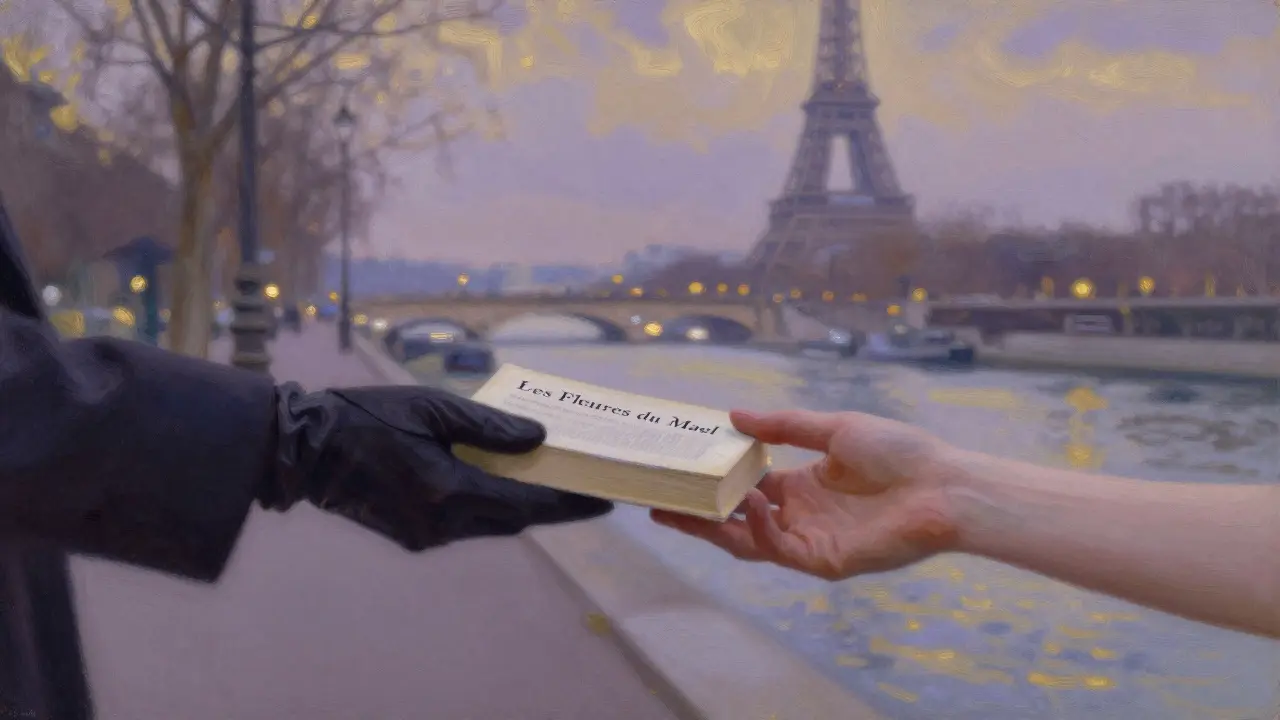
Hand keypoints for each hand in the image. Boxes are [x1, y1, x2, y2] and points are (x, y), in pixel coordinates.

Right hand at [261, 383, 612, 549]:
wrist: (307, 451)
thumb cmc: (368, 417)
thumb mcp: (432, 407)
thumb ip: (489, 427)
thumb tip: (540, 440)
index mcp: (448, 489)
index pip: (527, 503)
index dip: (570, 505)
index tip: (606, 501)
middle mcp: (442, 523)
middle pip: (516, 520)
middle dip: (554, 507)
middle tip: (588, 488)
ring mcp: (427, 536)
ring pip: (493, 525)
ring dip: (522, 507)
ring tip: (552, 482)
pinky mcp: (415, 538)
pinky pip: (468, 525)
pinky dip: (491, 507)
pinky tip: (501, 483)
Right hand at [652, 410, 956, 579]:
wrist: (944, 486)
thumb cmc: (899, 453)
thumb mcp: (834, 428)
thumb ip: (783, 425)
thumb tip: (733, 416)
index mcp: (803, 484)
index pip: (746, 487)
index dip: (713, 481)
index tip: (678, 469)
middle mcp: (800, 515)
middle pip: (736, 519)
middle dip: (696, 514)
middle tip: (658, 502)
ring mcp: (809, 540)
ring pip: (747, 540)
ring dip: (714, 525)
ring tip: (679, 508)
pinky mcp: (823, 561)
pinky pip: (778, 549)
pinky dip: (759, 529)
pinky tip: (753, 504)